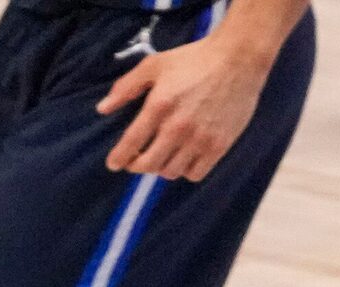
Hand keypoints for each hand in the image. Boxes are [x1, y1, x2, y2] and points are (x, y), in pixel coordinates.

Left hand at [99, 36, 268, 181]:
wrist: (236, 62)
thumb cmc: (193, 60)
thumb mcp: (153, 65)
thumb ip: (126, 87)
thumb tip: (103, 108)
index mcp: (159, 106)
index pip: (132, 141)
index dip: (120, 157)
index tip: (113, 165)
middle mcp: (178, 127)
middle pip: (150, 163)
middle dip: (138, 166)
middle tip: (136, 161)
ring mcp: (200, 139)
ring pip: (172, 171)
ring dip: (162, 168)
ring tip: (162, 157)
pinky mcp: (219, 146)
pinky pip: (196, 173)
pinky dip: (186, 171)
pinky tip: (184, 160)